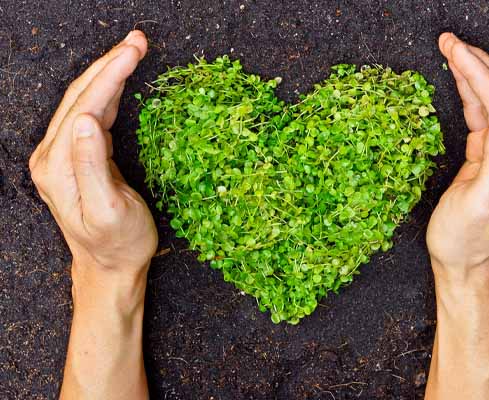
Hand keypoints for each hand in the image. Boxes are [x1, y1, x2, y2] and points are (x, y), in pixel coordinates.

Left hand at [29, 30, 156, 282]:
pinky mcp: (77, 158)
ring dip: (108, 73)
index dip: (110, 75)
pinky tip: (120, 80)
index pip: (84, 106)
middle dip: (109, 64)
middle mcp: (52, 156)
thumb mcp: (109, 209)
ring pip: (84, 101)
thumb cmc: (117, 243)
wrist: (109, 267)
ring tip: (133, 51)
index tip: (135, 50)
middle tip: (138, 40)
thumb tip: (87, 119)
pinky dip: (108, 93)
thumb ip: (92, 164)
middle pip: (79, 96)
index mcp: (57, 166)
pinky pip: (90, 115)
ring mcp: (62, 156)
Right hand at [424, 33, 488, 399]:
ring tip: (451, 51)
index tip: (453, 49)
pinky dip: (473, 95)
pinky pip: (487, 117)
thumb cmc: (467, 241)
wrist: (468, 267)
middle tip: (448, 41)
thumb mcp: (480, 205)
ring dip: (475, 74)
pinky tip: (461, 81)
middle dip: (477, 64)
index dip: (478, 73)